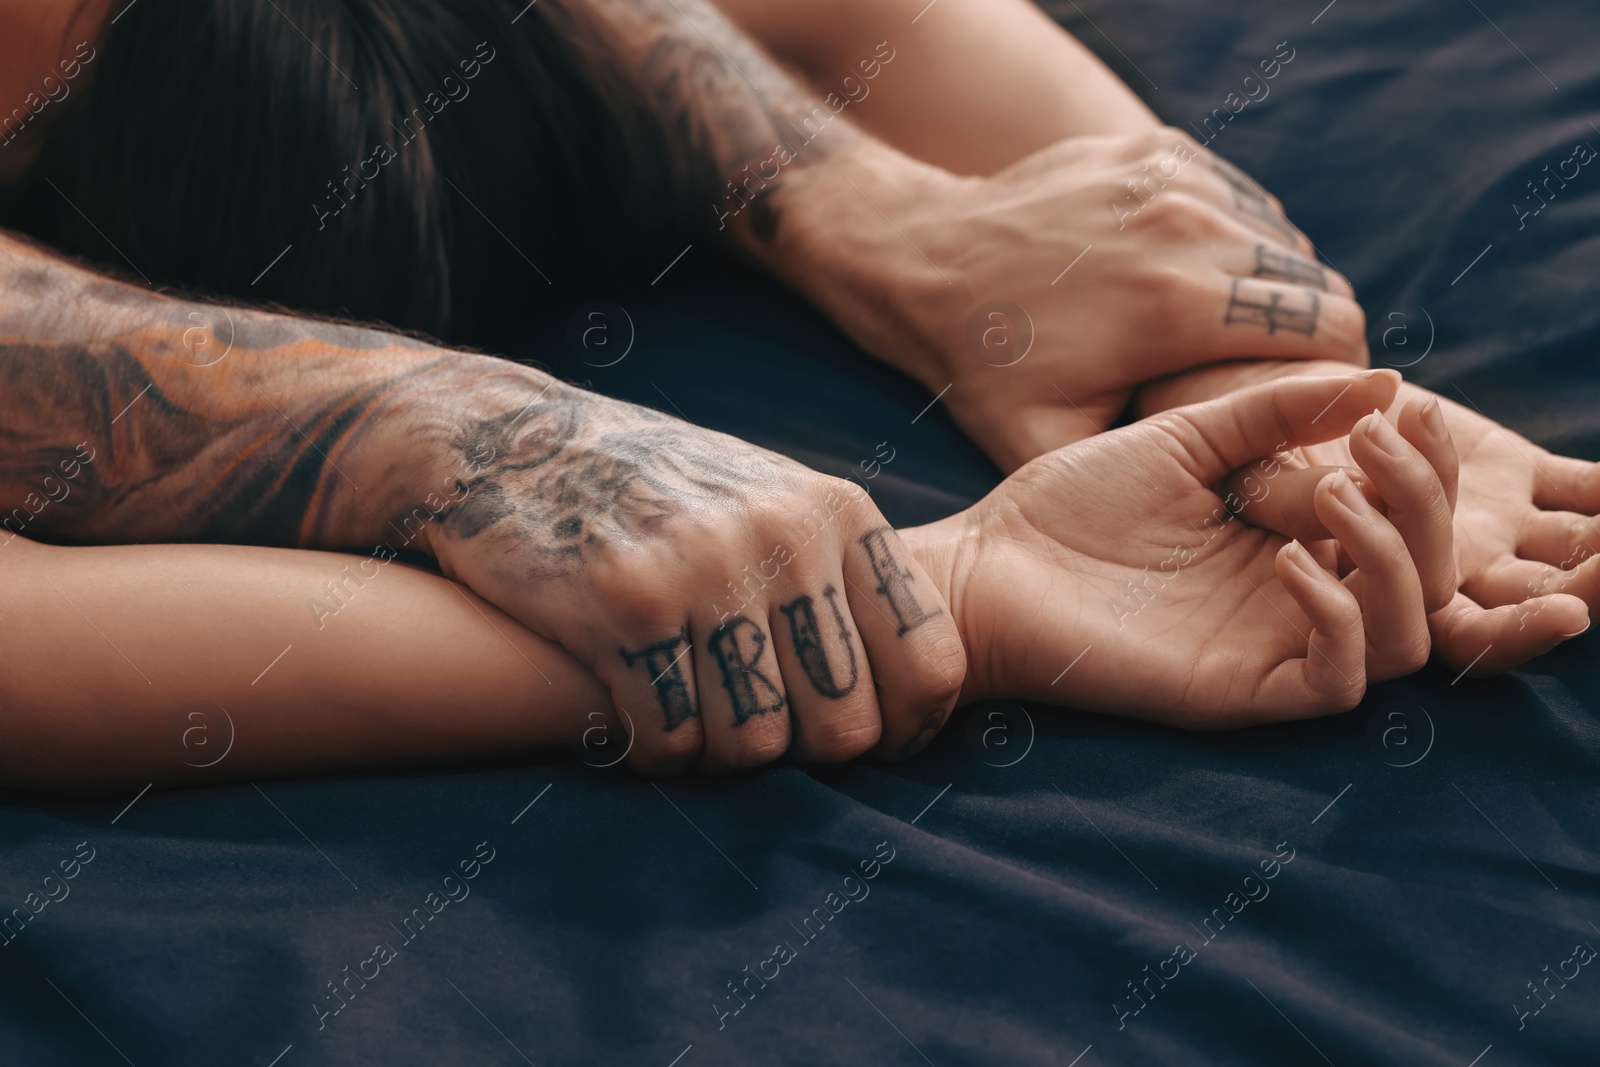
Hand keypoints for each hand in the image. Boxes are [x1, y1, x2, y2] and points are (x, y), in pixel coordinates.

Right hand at [417, 368, 965, 773]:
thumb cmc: (657, 492)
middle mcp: (784, 538)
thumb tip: (917, 701)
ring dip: (717, 753)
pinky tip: (634, 711)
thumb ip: (840, 580)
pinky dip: (655, 750)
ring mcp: (703, 570)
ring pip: (755, 747)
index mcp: (838, 513)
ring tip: (687, 709)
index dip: (908, 729)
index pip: (932, 663)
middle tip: (756, 729)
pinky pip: (672, 741)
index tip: (872, 742)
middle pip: (844, 729)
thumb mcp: (771, 501)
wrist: (508, 440)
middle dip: (801, 753)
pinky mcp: (623, 607)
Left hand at [794, 132, 1367, 470]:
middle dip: (1311, 336)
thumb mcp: (1053, 443)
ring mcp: (1179, 178)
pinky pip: (1241, 199)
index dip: (1334, 378)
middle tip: (1271, 379)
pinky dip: (1236, 239)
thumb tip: (1249, 488)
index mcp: (1182, 306)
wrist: (924, 261)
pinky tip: (1192, 279)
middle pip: (1321, 284)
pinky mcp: (1161, 148)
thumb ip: (1150, 465)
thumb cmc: (988, 368)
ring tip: (1230, 334)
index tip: (1307, 409)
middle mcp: (1194, 228)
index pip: (1333, 335)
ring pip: (1286, 238)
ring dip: (1275, 288)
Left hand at [904, 372, 1449, 725]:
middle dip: (1426, 504)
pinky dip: (1339, 619)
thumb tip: (1391, 383)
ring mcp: (1270, 648)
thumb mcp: (1187, 439)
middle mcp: (1298, 599)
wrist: (984, 567)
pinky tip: (1289, 561)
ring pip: (1405, 636)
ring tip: (1334, 495)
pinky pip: (1337, 682)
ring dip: (1396, 558)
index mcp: (1295, 538)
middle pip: (1431, 577)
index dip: (1430, 467)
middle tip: (1372, 444)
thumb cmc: (1071, 505)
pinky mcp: (1236, 691)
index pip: (1413, 520)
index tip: (1406, 407)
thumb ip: (1280, 414)